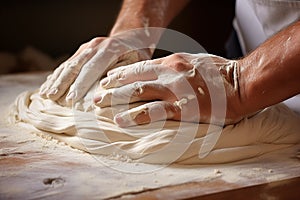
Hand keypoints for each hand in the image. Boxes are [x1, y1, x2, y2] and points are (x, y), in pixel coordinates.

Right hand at [39, 30, 154, 103]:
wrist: (131, 37)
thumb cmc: (137, 53)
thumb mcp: (138, 62)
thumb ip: (125, 74)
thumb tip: (109, 91)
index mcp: (109, 49)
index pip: (91, 68)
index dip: (80, 85)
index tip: (71, 99)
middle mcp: (94, 46)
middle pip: (75, 66)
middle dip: (62, 83)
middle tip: (52, 98)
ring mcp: (86, 47)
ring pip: (68, 64)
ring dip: (56, 80)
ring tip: (45, 94)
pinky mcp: (82, 51)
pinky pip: (67, 63)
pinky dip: (57, 75)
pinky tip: (49, 84)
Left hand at [94, 53, 244, 126]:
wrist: (241, 84)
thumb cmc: (220, 74)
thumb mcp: (193, 63)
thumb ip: (175, 68)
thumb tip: (160, 74)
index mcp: (173, 61)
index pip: (140, 66)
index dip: (121, 74)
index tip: (108, 79)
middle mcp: (170, 73)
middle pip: (134, 78)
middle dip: (112, 87)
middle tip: (97, 93)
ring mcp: (175, 90)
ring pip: (138, 92)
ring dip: (117, 100)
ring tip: (101, 106)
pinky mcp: (183, 108)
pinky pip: (154, 112)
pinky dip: (135, 116)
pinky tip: (122, 120)